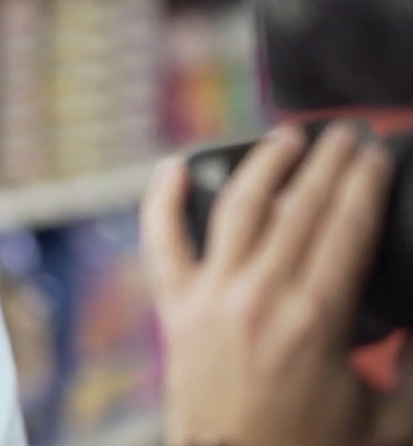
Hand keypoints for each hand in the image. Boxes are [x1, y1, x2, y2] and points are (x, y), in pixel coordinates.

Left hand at [141, 121, 396, 445]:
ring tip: (285, 137)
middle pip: (296, 206)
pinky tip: (170, 166)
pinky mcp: (174, 309)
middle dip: (325, 160)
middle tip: (344, 131)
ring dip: (262, 164)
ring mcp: (209, 298)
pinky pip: (160, 243)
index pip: (344, 225)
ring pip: (234, 208)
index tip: (375, 150)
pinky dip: (159, 201)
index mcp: (313, 319)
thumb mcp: (387, 417)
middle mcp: (257, 296)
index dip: (362, 180)